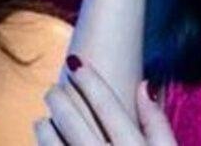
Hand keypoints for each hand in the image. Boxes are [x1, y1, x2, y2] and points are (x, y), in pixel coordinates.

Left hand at [35, 55, 176, 145]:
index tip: (75, 62)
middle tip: (52, 89)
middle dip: (59, 99)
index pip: (106, 104)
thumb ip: (157, 122)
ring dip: (45, 128)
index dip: (89, 79)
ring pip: (55, 144)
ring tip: (43, 120)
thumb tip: (144, 84)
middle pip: (74, 120)